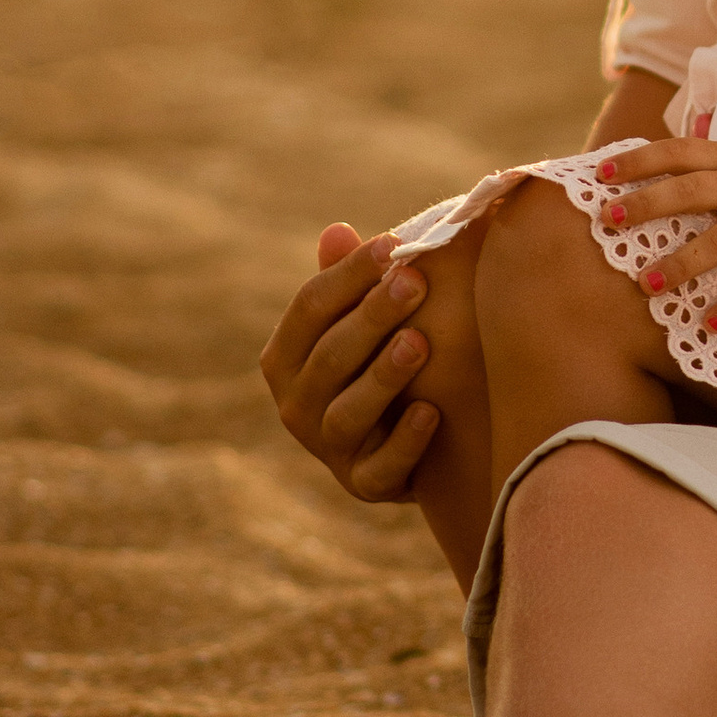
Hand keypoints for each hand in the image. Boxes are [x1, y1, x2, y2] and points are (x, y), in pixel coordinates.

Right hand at [261, 221, 450, 506]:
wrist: (414, 445)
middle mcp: (295, 406)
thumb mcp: (362, 321)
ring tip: (421, 342)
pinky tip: (432, 412)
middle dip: (372, 316)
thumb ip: (348, 281)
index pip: (309, 307)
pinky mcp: (365, 485)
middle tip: (416, 281)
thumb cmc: (380, 361)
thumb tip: (337, 230)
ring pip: (348, 413)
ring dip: (384, 376)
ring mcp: (328, 450)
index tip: (395, 244)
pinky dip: (405, 442)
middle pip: (330, 356)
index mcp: (285, 358)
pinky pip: (380, 468)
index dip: (350, 274)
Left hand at [592, 133, 716, 332]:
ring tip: (647, 285)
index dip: (636, 161)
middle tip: (609, 222)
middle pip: (686, 192)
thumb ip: (716, 162)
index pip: (676, 152)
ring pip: (716, 242)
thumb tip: (668, 169)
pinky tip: (712, 325)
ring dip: (679, 264)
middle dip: (645, 206)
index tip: (602, 175)